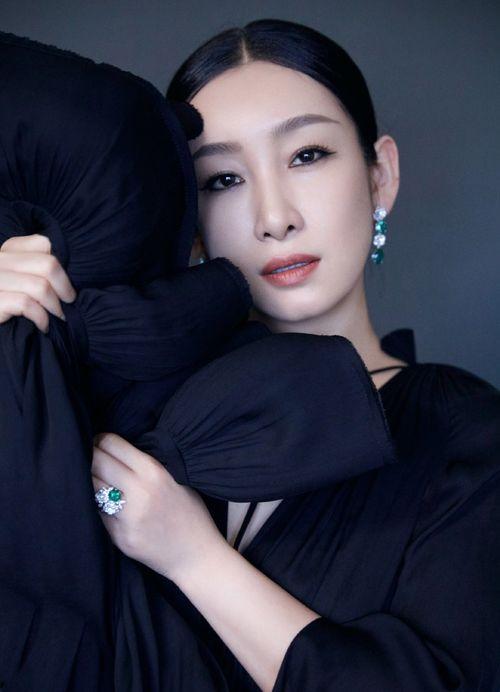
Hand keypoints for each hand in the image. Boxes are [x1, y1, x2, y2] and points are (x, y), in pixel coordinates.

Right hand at [0, 233, 75, 331]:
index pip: (45, 243)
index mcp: (9, 250)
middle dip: (65, 289)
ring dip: (55, 307)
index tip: (67, 285)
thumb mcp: (22, 279)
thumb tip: (75, 273)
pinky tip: (43, 326)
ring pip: (40, 286)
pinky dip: (42, 318)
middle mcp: (0, 260)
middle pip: (48, 264)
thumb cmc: (10, 304)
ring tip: (57, 318)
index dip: (64, 266)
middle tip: (68, 304)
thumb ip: (40, 269)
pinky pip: (26, 304)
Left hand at [91, 432, 226, 583]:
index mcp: (154, 471)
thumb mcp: (177, 478)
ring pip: (92, 488)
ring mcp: (127, 517)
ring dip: (92, 481)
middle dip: (91, 456)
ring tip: (98, 478)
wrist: (196, 555)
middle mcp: (138, 492)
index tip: (99, 440)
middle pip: (97, 463)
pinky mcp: (119, 537)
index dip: (101, 440)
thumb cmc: (189, 512)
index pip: (112, 445)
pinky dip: (100, 505)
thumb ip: (149, 464)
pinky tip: (108, 503)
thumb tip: (117, 448)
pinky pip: (99, 513)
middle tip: (91, 456)